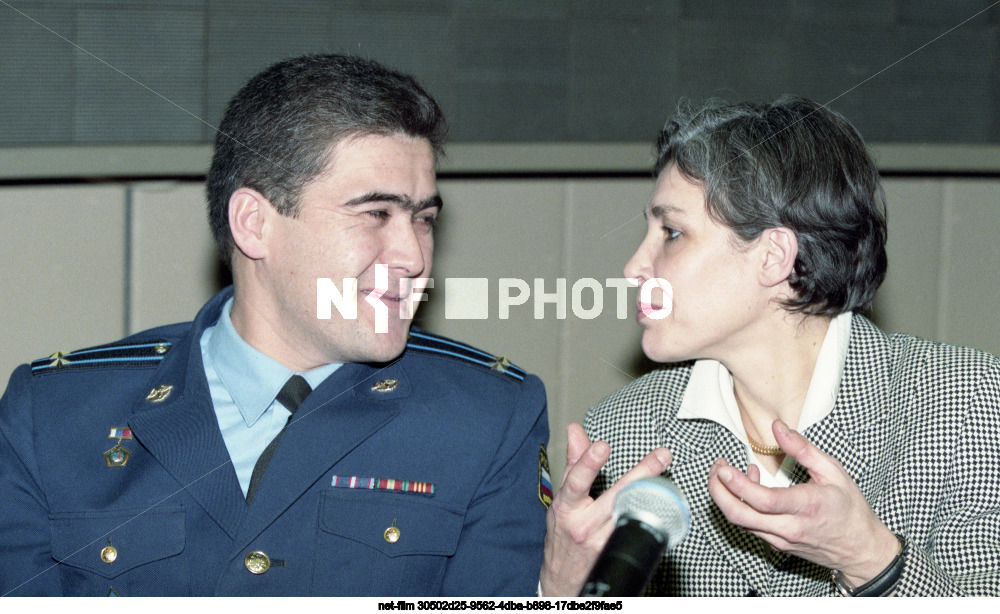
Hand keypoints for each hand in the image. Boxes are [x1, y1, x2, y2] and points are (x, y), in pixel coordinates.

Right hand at [539, 423, 671, 595]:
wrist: (562, 580)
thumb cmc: (563, 533)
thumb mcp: (562, 498)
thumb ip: (573, 462)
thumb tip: (575, 430)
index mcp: (567, 508)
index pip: (576, 482)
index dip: (587, 463)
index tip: (602, 446)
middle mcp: (584, 526)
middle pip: (615, 497)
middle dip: (640, 474)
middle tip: (661, 456)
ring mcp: (603, 542)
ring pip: (632, 514)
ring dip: (653, 493)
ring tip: (670, 475)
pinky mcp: (618, 552)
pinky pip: (638, 531)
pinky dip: (653, 515)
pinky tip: (667, 504)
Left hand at [707, 420, 898, 585]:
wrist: (861, 550)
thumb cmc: (850, 509)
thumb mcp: (833, 471)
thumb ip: (803, 448)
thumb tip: (777, 427)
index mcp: (807, 506)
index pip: (763, 501)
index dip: (737, 484)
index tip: (723, 467)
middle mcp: (790, 527)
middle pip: (740, 516)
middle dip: (718, 491)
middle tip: (715, 469)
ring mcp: (781, 539)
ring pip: (740, 522)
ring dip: (725, 497)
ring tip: (725, 472)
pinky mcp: (777, 544)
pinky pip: (750, 525)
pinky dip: (740, 505)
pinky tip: (749, 485)